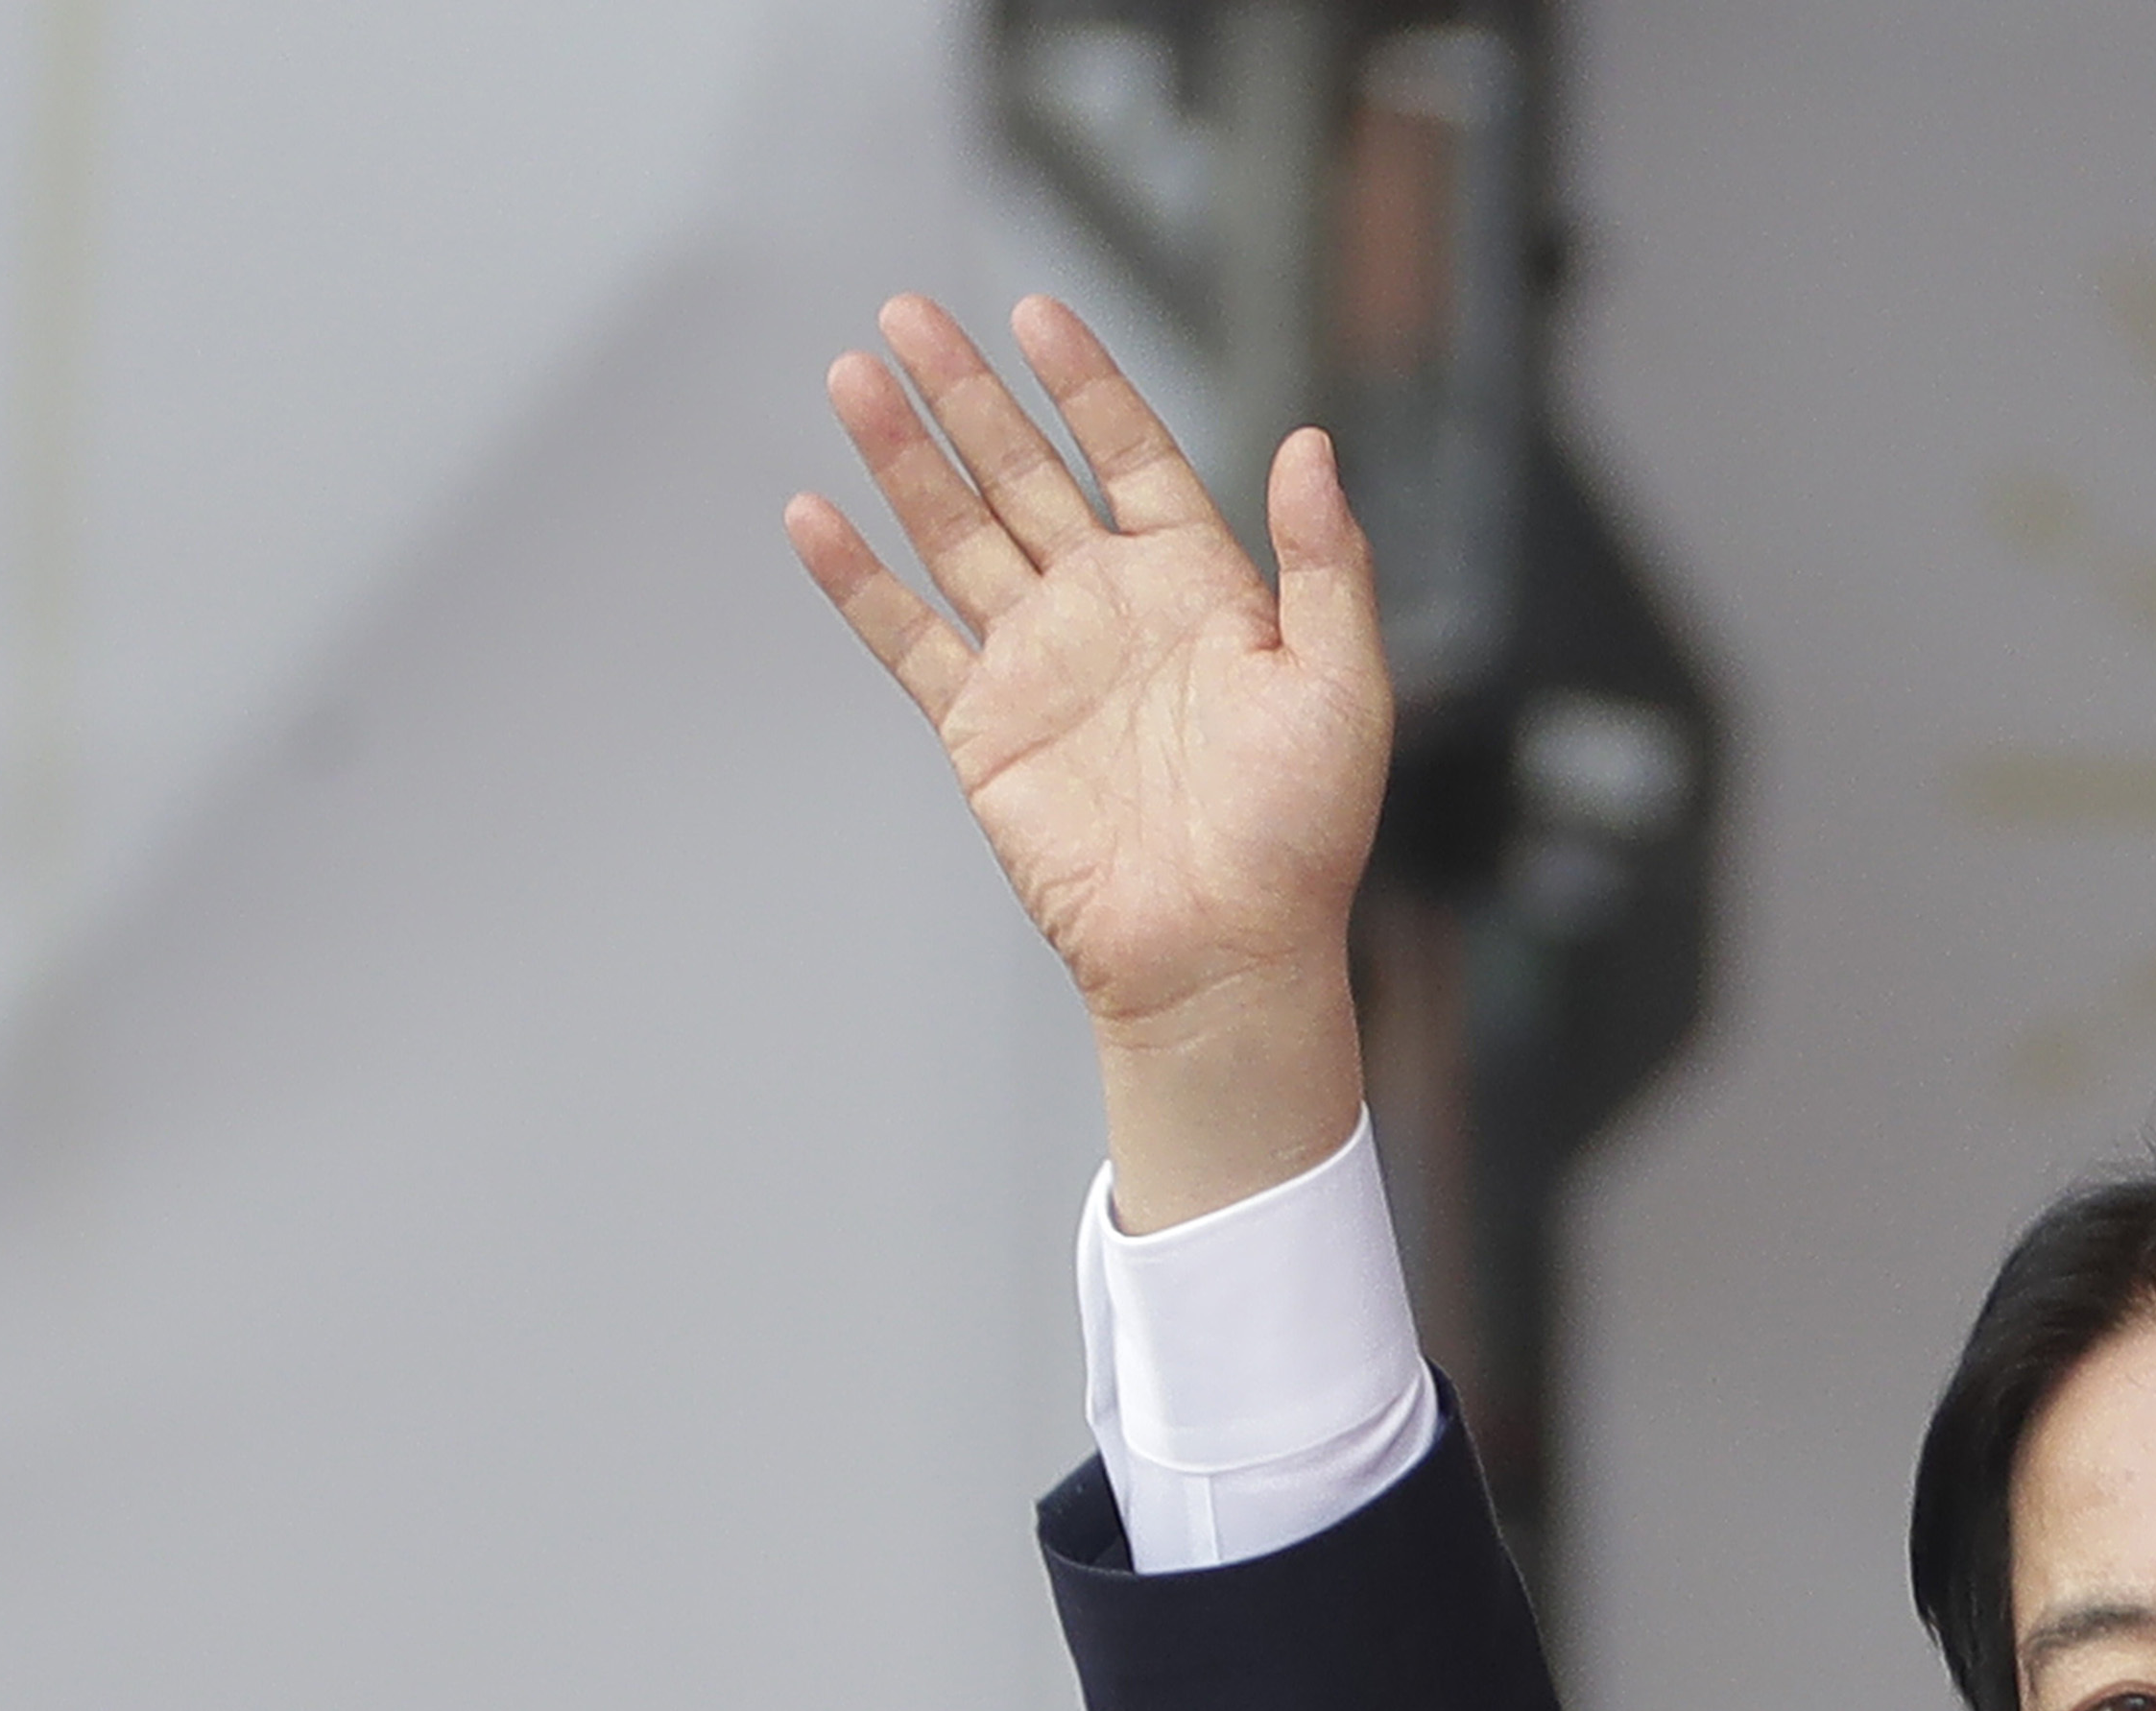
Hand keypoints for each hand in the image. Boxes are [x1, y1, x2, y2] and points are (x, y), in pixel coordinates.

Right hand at [789, 295, 1387, 1224]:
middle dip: (966, 393)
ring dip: (903, 456)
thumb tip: (1312, 444)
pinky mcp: (983, 729)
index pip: (1129, 452)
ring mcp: (1039, 664)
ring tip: (854, 374)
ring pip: (955, 533)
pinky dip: (858, 581)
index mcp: (1197, 584)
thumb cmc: (1300, 834)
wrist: (1224, 952)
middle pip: (1023, 472)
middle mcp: (1109, 609)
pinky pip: (907, 638)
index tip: (1037, 312)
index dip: (1084, 382)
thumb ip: (1327, 561)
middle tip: (907, 312)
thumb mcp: (1342, 684)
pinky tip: (813, 514)